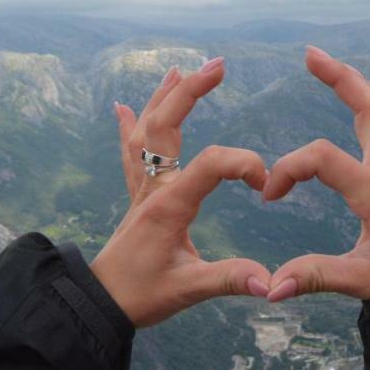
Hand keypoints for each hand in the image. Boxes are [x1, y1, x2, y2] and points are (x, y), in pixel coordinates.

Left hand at [94, 57, 271, 326]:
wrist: (100, 304)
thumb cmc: (143, 296)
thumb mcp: (189, 289)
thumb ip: (229, 280)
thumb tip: (270, 283)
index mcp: (169, 204)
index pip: (212, 163)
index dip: (244, 164)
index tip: (266, 186)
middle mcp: (153, 187)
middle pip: (166, 125)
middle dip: (192, 92)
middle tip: (218, 65)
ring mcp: (142, 189)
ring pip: (146, 130)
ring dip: (163, 98)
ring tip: (178, 70)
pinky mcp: (137, 198)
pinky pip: (131, 152)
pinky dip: (129, 126)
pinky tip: (123, 107)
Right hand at [263, 45, 369, 301]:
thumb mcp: (360, 282)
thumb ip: (314, 277)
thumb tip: (271, 287)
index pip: (322, 157)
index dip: (288, 169)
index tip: (270, 197)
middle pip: (368, 108)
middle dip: (339, 78)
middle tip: (310, 54)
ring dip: (359, 87)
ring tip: (333, 66)